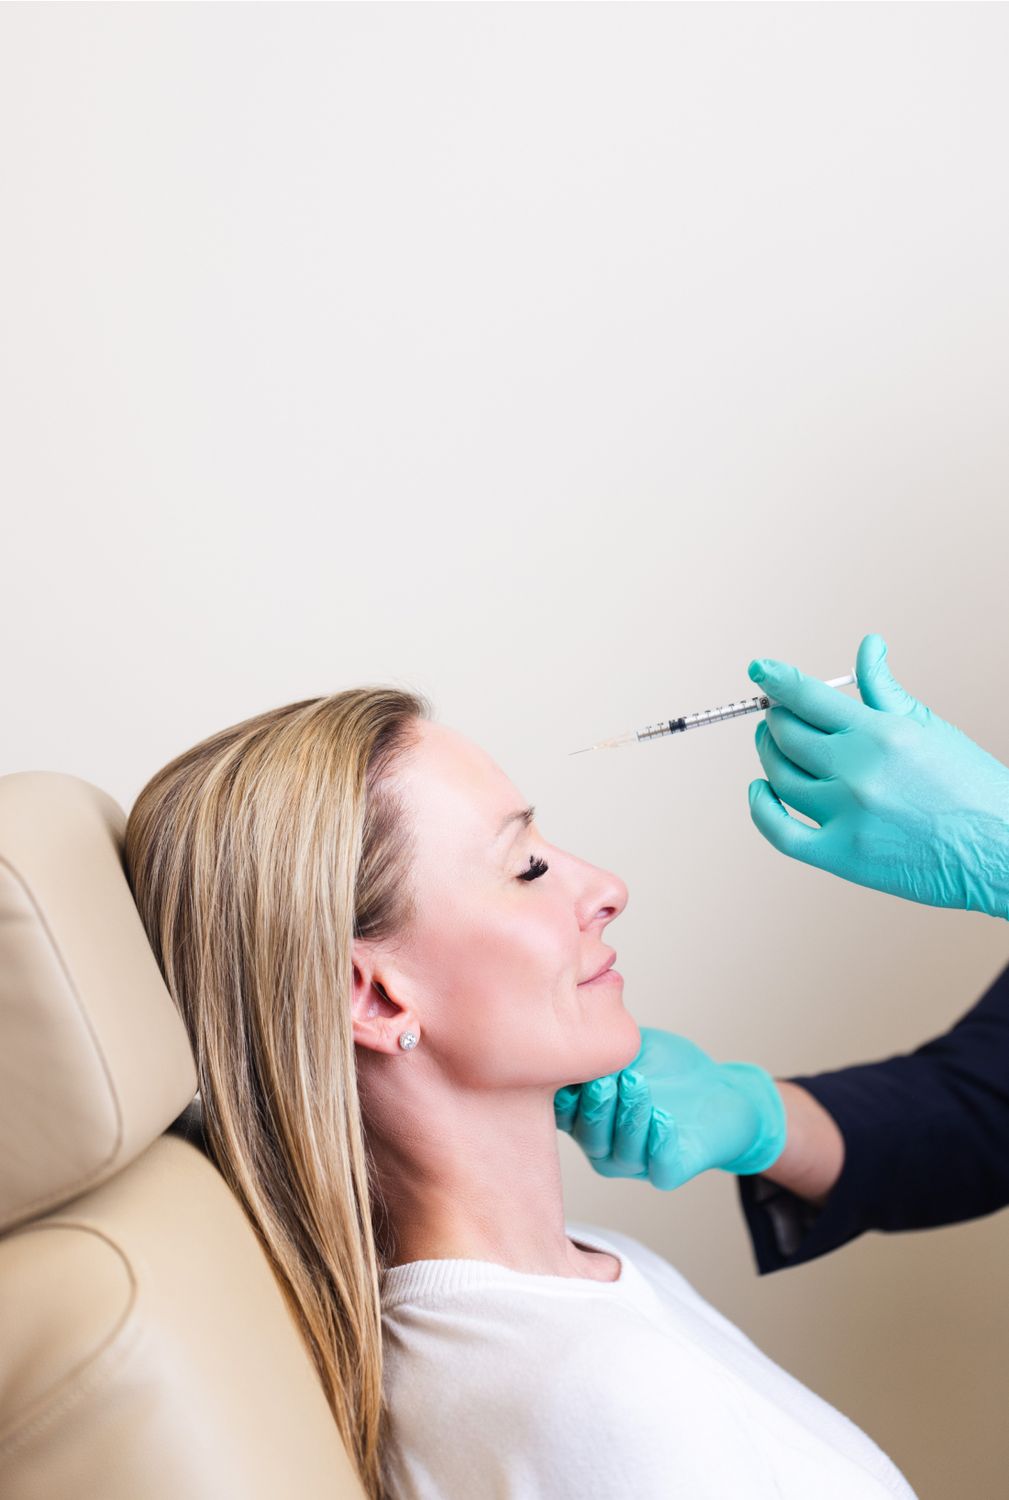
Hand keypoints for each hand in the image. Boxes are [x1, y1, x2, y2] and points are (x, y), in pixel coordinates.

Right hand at [554, 1027, 786, 1190]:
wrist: (722, 1089)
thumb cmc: (670, 1068)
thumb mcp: (633, 1048)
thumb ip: (605, 1047)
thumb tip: (578, 1033)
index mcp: (585, 1115)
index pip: (563, 1112)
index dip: (563, 1095)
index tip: (572, 1068)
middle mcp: (603, 1144)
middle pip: (589, 1135)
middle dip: (595, 1108)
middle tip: (604, 1081)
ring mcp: (635, 1162)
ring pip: (623, 1150)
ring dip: (628, 1117)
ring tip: (637, 1083)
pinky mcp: (670, 1171)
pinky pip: (661, 1166)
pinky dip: (660, 1143)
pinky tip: (663, 1118)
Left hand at [747, 633, 1008, 919]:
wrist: (1000, 851)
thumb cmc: (971, 787)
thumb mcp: (929, 727)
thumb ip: (884, 688)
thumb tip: (867, 645)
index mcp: (881, 733)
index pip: (808, 696)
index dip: (777, 679)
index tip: (760, 670)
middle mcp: (858, 771)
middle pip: (787, 734)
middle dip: (776, 717)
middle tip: (778, 713)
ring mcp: (846, 815)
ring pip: (780, 777)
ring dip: (768, 755)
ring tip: (773, 744)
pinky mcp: (842, 855)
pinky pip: (780, 832)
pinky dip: (760, 808)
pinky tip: (760, 790)